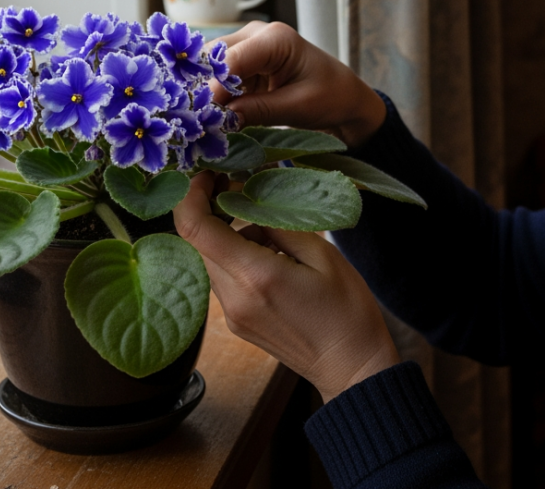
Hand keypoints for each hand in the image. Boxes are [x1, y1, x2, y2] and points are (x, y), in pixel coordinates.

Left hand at [173, 171, 400, 401]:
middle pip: (198, 242)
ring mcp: (232, 315)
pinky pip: (223, 278)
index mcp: (255, 276)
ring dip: (228, 235)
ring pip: (210, 259)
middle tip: (243, 190)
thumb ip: (281, 225)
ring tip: (272, 230)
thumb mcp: (323, 255)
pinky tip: (272, 256)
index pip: (195, 230)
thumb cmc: (348, 311)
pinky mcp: (237, 323)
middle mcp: (234, 298)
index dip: (192, 196)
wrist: (352, 368)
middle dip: (212, 211)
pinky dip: (237, 257)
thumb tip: (250, 204)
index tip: (209, 175)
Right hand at [210, 21, 385, 147]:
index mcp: (275, 38)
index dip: (212, 88)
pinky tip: (218, 115)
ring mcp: (249, 46)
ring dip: (209, 93)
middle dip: (205, 88)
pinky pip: (220, 76)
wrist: (345, 97)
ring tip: (207, 120)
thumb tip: (220, 118)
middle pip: (213, 58)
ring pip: (211, 67)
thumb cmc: (330, 97)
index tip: (203, 116)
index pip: (229, 60)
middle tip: (200, 120)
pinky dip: (217, 95)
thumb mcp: (297, 107)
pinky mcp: (245, 62)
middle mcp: (257, 34)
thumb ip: (258, 110)